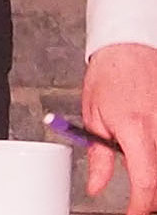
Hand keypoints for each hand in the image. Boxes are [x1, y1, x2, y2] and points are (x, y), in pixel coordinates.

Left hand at [83, 42, 156, 214]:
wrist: (130, 47)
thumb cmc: (111, 75)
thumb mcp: (94, 116)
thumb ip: (99, 156)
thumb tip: (97, 186)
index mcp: (137, 131)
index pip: (146, 183)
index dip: (139, 207)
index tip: (131, 214)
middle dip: (149, 197)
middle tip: (135, 202)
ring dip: (154, 177)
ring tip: (141, 173)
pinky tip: (149, 156)